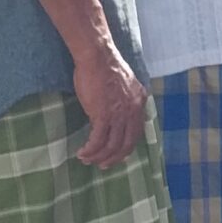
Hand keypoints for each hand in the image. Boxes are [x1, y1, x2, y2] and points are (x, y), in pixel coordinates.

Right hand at [70, 45, 146, 167]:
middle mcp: (132, 111)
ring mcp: (119, 115)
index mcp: (139, 103)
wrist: (97, 57)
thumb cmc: (105, 66)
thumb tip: (118, 110)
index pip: (136, 133)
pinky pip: (97, 141)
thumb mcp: (125, 83)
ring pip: (111, 146)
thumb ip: (126, 99)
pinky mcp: (103, 115)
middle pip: (126, 144)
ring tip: (87, 160)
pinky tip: (82, 153)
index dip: (126, 147)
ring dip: (98, 156)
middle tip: (103, 165)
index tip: (117, 155)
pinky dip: (90, 150)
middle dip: (114, 158)